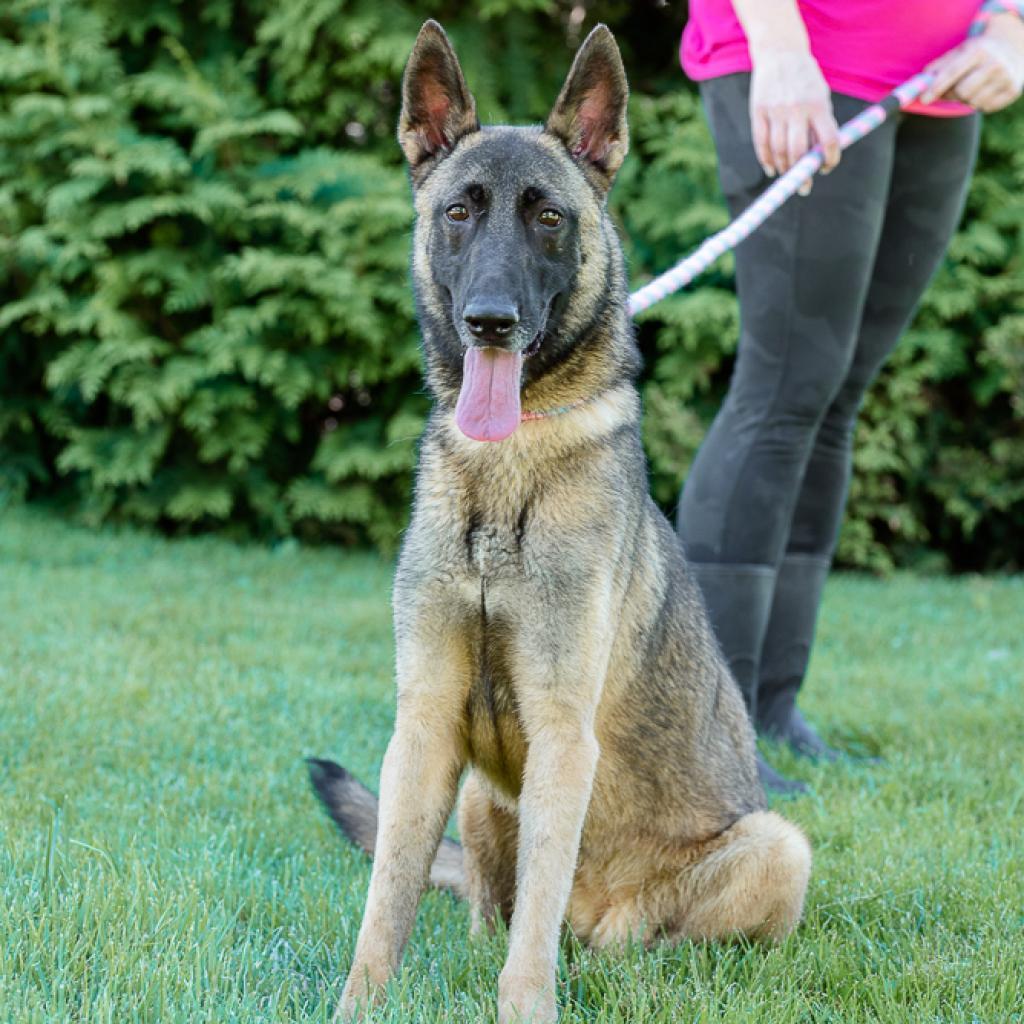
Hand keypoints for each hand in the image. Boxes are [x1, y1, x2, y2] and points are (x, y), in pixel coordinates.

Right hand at [749, 47, 840, 191]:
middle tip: (804, 187)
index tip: (826, 167)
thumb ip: (821, 124)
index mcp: (818, 105)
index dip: (829, 158)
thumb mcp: (821, 96)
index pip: (828, 140)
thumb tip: (819, 157)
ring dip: (784, 168)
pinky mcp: (758, 111)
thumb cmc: (806, 80)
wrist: (780, 52)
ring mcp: (775, 110)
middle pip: (798, 151)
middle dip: (802, 174)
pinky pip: (761, 142)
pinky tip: (772, 169)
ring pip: (778, 150)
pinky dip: (766, 159)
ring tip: (787, 175)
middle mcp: (796, 109)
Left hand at [922, 14, 1023, 112]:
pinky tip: (987, 89)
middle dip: (953, 94)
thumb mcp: (960, 51)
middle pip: (961, 92)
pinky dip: (982, 102)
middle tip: (955, 88)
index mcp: (978, 51)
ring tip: (974, 85)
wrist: (1015, 47)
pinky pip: (986, 107)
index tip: (923, 99)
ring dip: (967, 99)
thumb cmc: (979, 52)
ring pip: (973, 102)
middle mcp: (994, 63)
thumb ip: (939, 66)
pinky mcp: (1013, 90)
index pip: (952, 73)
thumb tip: (920, 82)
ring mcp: (1006, 77)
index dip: (936, 88)